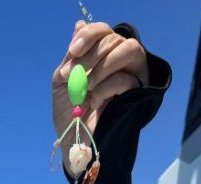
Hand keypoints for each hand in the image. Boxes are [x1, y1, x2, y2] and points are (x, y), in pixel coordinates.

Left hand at [52, 21, 148, 175]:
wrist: (74, 142)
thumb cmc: (68, 113)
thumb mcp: (63, 81)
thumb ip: (72, 57)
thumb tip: (79, 25)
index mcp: (100, 55)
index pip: (103, 31)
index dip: (89, 35)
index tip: (73, 51)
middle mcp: (118, 61)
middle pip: (114, 39)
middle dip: (91, 55)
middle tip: (73, 75)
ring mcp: (131, 75)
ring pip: (128, 50)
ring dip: (102, 67)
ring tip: (86, 88)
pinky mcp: (137, 93)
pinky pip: (126, 79)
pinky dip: (105, 89)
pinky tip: (95, 102)